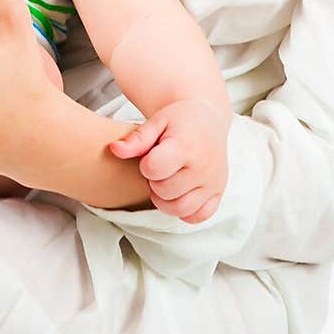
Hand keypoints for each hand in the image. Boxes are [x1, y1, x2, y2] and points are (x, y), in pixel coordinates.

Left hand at [108, 96, 230, 223]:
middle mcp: (203, 167)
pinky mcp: (219, 192)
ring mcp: (213, 182)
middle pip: (164, 191)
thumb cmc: (179, 119)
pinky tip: (180, 193)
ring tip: (166, 180)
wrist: (208, 117)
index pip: (154, 169)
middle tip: (159, 167)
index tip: (151, 155)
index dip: (146, 165)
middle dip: (155, 181)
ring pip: (180, 209)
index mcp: (185, 146)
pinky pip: (198, 216)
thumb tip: (114, 150)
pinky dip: (185, 210)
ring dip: (166, 200)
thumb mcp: (157, 121)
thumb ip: (136, 139)